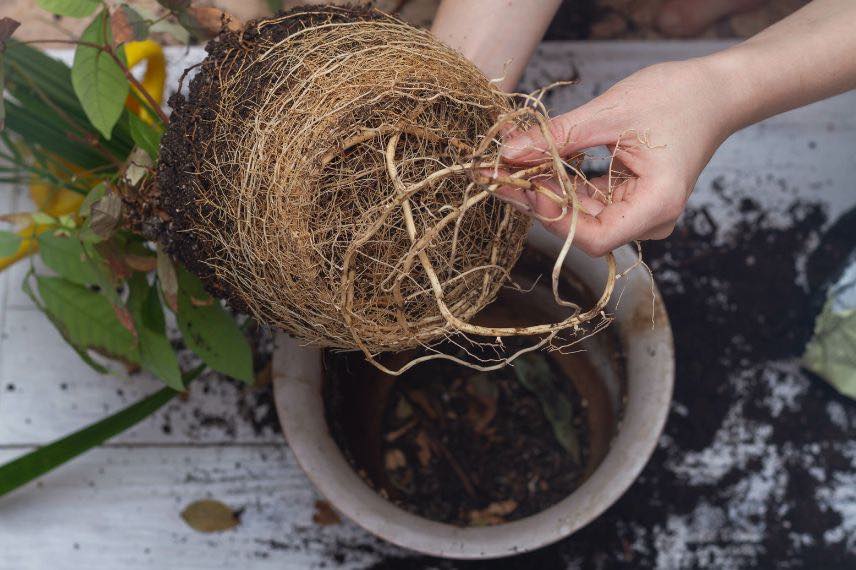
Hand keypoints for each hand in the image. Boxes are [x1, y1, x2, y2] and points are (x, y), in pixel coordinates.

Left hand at [498, 58, 738, 256]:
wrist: (714, 92)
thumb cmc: (677, 98)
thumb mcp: (610, 112)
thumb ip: (558, 136)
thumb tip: (508, 152)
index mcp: (655, 205)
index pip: (593, 237)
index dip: (553, 217)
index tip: (523, 186)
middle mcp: (649, 220)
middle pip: (581, 227)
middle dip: (536, 199)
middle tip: (494, 173)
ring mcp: (639, 213)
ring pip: (580, 214)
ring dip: (543, 189)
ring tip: (507, 165)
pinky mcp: (630, 201)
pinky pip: (588, 200)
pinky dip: (561, 183)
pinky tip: (533, 164)